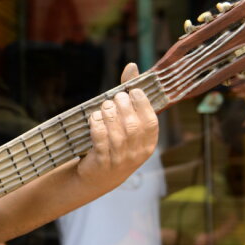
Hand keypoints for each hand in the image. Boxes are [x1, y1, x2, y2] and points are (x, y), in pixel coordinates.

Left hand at [77, 62, 158, 186]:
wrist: (96, 177)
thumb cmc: (114, 143)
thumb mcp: (126, 124)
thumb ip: (129, 96)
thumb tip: (132, 66)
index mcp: (148, 143)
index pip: (151, 122)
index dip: (142, 104)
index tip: (132, 91)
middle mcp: (136, 154)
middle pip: (133, 127)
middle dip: (124, 107)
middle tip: (115, 98)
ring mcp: (119, 160)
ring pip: (117, 134)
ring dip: (109, 115)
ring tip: (104, 105)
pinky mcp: (101, 164)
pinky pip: (100, 142)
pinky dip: (97, 126)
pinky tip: (94, 118)